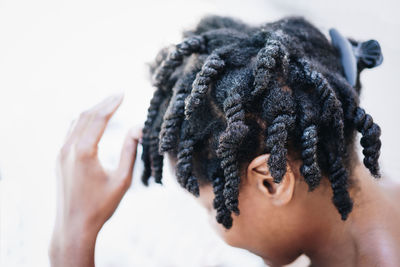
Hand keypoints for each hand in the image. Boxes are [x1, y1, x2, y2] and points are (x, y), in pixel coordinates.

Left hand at [50, 94, 140, 266]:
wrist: (74, 226)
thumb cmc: (101, 206)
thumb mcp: (122, 180)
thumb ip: (130, 152)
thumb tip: (138, 129)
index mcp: (84, 152)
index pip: (99, 118)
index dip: (112, 104)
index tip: (123, 93)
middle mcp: (69, 149)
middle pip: (86, 116)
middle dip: (103, 103)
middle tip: (118, 95)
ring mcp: (61, 154)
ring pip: (75, 122)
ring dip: (92, 111)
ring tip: (108, 105)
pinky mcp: (59, 159)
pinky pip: (70, 132)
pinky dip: (82, 122)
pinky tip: (92, 122)